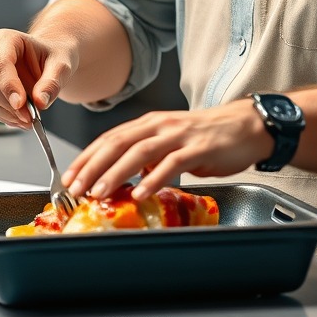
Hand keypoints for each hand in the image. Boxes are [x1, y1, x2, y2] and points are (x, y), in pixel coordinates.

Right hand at [0, 29, 75, 127]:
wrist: (47, 60)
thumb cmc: (52, 56)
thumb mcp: (61, 65)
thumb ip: (52, 82)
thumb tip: (40, 101)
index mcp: (5, 39)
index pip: (1, 64)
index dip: (9, 86)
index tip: (20, 104)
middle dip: (10, 106)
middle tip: (30, 118)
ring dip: (8, 115)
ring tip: (29, 120)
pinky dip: (5, 117)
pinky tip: (21, 119)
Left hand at [62, 101, 273, 200]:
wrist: (246, 126)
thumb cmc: (207, 137)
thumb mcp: (171, 143)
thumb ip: (147, 157)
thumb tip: (121, 177)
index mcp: (150, 124)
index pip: (110, 138)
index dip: (87, 157)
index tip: (70, 176)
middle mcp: (160, 125)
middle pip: (118, 143)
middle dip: (93, 166)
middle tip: (76, 188)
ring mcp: (179, 135)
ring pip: (140, 152)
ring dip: (116, 173)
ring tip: (99, 191)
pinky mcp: (198, 148)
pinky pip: (172, 163)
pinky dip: (154, 179)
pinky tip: (141, 193)